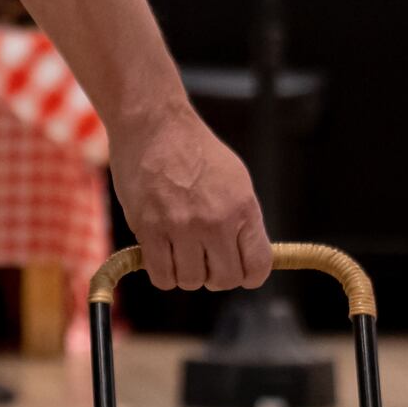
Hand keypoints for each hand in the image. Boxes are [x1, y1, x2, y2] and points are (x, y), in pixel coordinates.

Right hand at [114, 103, 269, 295]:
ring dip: (186, 273)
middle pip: (224, 280)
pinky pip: (162, 276)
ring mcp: (182, 227)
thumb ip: (242, 219)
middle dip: (214, 276)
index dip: (248, 275)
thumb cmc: (194, 149)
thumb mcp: (235, 179)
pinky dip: (163, 273)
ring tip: (179, 252)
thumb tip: (244, 253)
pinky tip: (161, 254)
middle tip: (204, 259)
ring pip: (191, 281)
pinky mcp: (150, 229)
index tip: (237, 270)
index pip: (257, 266)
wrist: (155, 125)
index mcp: (242, 208)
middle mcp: (216, 222)